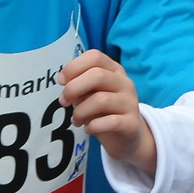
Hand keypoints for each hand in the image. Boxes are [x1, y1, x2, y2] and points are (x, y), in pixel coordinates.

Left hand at [61, 49, 154, 172]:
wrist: (128, 135)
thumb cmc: (105, 111)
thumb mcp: (92, 94)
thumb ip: (81, 86)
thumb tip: (66, 85)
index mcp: (114, 71)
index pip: (95, 56)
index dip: (74, 67)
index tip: (62, 81)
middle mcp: (125, 83)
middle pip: (97, 75)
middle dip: (73, 89)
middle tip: (65, 102)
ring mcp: (130, 103)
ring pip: (101, 100)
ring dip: (80, 112)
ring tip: (76, 120)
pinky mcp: (131, 123)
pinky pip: (110, 122)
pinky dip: (93, 126)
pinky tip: (89, 129)